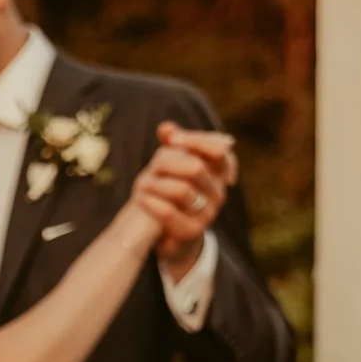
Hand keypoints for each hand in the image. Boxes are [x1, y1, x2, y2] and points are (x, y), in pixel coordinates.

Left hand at [136, 123, 239, 277]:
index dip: (196, 141)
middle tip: (151, 168)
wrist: (166, 233)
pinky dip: (151, 202)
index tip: (171, 138)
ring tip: (141, 185)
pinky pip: (169, 212)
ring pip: (182, 190)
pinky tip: (140, 198)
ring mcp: (208, 213)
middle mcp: (218, 192)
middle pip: (196, 167)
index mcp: (218, 173)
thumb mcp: (170, 166)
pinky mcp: (192, 231)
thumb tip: (165, 128)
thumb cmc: (169, 193)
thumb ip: (172, 144)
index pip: (220, 150)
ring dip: (155, 185)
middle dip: (167, 164)